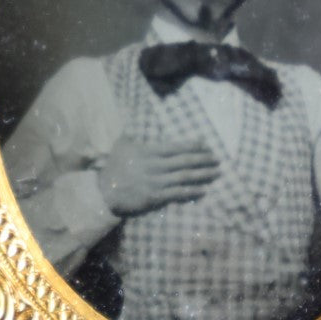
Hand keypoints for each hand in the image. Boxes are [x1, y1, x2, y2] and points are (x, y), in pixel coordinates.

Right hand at [95, 137, 220, 216]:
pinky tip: (203, 190)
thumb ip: (133, 135)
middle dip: (203, 160)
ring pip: (185, 177)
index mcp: (148, 152)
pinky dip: (192, 192)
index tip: (206, 146)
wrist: (103, 192)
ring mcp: (156, 182)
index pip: (175, 147)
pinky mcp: (155, 197)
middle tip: (217, 159)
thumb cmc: (113, 168)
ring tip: (216, 173)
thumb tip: (135, 122)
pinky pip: (178, 193)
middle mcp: (155, 166)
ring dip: (202, 175)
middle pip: (184, 161)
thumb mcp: (121, 146)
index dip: (193, 146)